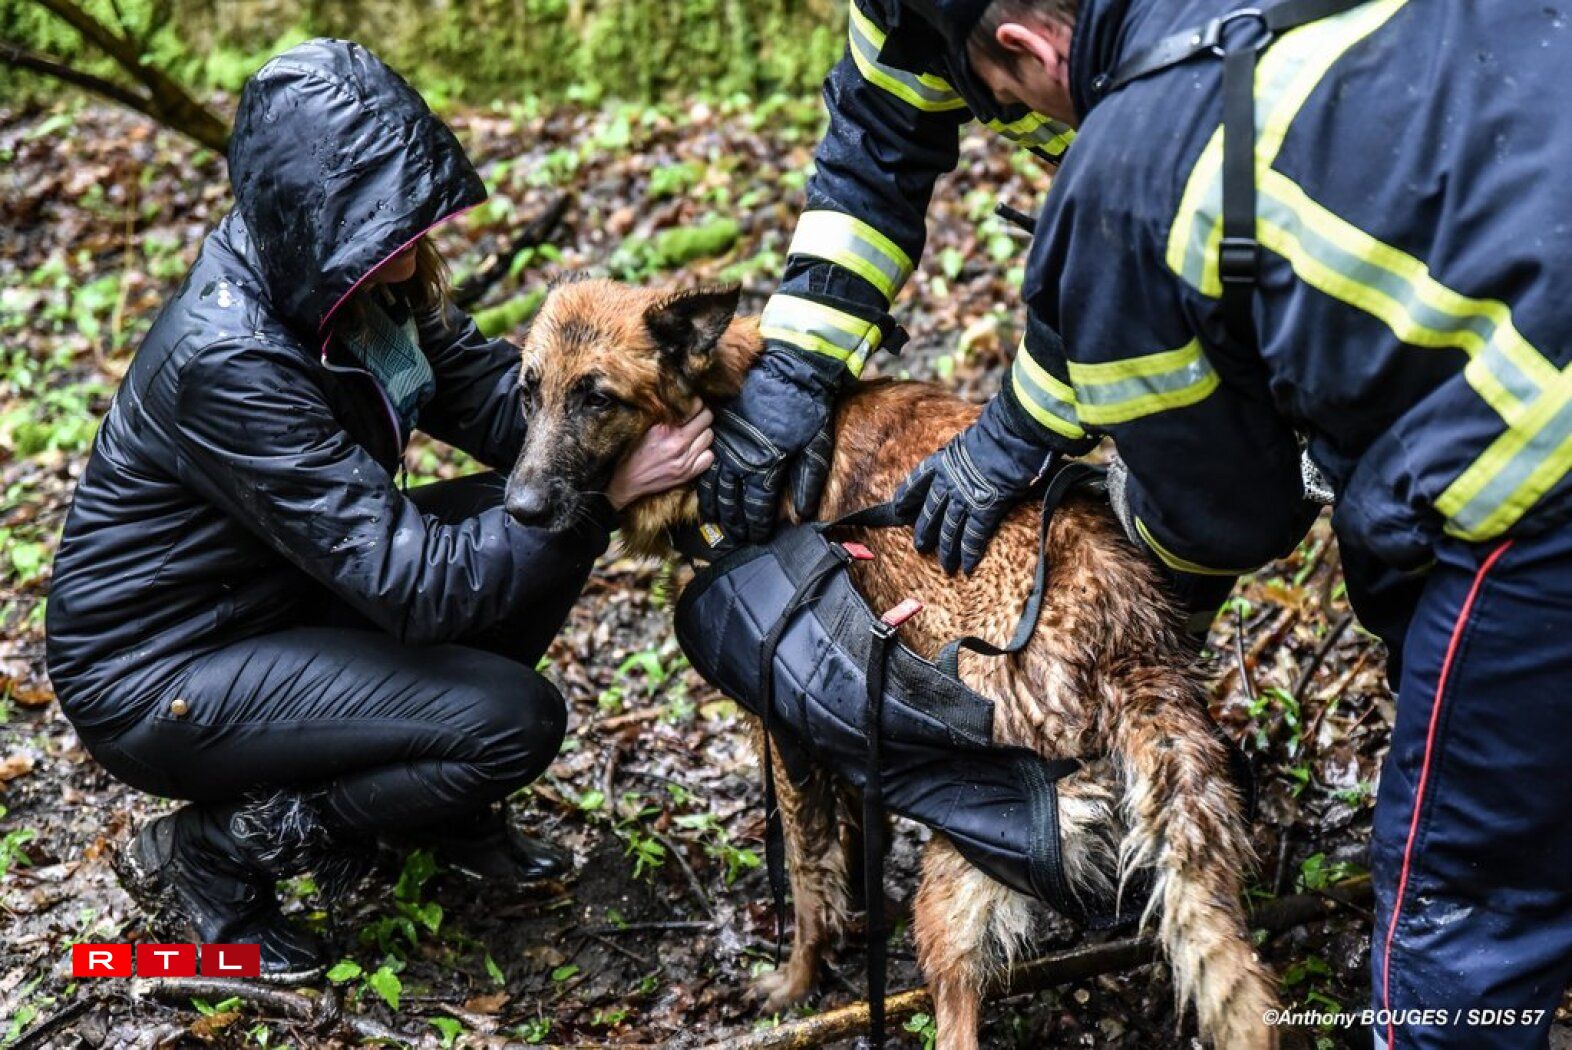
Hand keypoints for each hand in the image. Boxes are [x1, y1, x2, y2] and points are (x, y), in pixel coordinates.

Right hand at [608, 404, 714, 509]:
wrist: (629, 481)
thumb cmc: (634, 453)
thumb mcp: (645, 428)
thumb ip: (664, 416)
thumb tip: (680, 402)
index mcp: (664, 429)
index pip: (695, 406)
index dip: (696, 403)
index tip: (693, 404)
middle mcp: (677, 443)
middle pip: (706, 419)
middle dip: (703, 416)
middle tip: (696, 417)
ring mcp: (685, 460)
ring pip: (710, 436)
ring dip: (703, 433)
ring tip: (694, 434)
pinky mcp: (689, 473)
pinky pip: (710, 457)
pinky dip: (705, 452)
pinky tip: (696, 451)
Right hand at [698, 345, 843, 543]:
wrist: (787, 368)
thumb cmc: (807, 406)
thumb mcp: (815, 445)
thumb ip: (807, 481)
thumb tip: (803, 513)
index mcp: (766, 467)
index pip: (757, 507)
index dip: (757, 525)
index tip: (757, 536)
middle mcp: (741, 461)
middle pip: (731, 502)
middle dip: (733, 524)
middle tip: (734, 537)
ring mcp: (726, 445)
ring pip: (714, 486)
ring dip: (716, 508)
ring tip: (716, 522)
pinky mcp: (718, 429)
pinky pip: (705, 462)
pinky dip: (705, 482)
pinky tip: (706, 492)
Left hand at [894, 395, 1055, 574]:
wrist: (1010, 437)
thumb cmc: (997, 432)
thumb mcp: (970, 439)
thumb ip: (964, 453)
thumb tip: (968, 456)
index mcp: (943, 461)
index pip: (918, 480)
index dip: (907, 495)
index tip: (898, 507)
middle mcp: (948, 482)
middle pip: (931, 512)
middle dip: (925, 531)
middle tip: (919, 547)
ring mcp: (964, 497)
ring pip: (950, 528)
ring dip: (947, 549)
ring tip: (944, 565)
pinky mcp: (984, 509)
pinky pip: (973, 534)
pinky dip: (970, 551)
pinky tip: (966, 565)